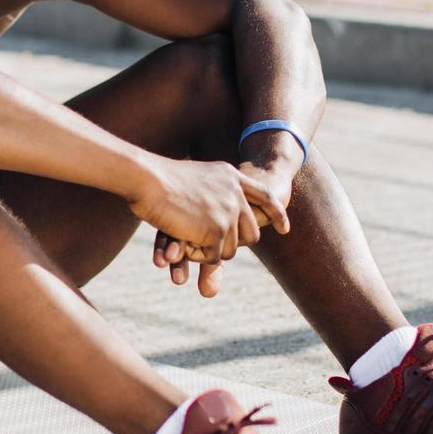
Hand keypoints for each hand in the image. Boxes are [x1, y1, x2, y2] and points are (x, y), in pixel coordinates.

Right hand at [148, 158, 293, 296]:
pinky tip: (182, 240)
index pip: (265, 195)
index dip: (276, 213)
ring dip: (206, 250)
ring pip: (230, 249)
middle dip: (232, 245)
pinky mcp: (218, 229)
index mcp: (231, 176)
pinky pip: (212, 257)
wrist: (148, 178)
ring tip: (185, 237)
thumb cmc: (158, 179)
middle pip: (251, 233)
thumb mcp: (194, 179)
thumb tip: (219, 216)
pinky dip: (196, 255)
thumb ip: (211, 194)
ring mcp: (229, 211)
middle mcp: (236, 193)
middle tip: (207, 245)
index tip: (284, 229)